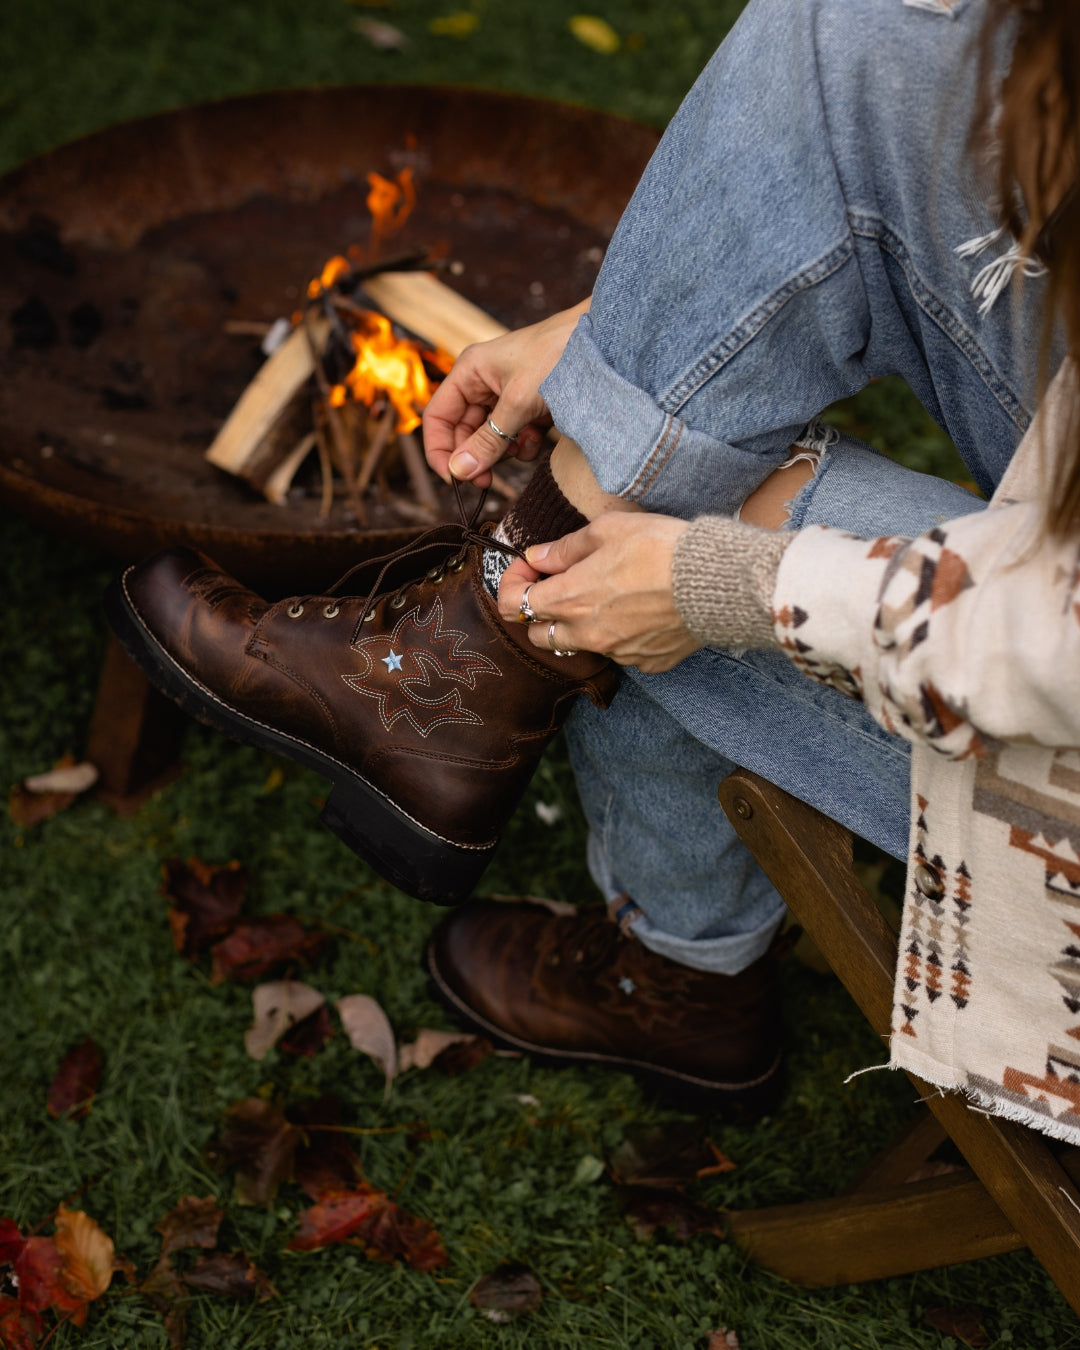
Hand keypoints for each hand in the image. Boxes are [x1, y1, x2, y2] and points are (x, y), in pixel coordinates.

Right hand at [422, 300, 588, 486]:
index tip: (454, 480)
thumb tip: (459, 471)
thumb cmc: (559, 356)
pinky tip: (539, 436)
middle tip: (488, 481)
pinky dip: (524, 444)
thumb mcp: (519, 403)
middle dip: (476, 456)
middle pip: (463, 432)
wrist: (607, 343)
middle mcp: (484, 383)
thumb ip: (488, 440)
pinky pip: (515, 436)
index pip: (437, 418)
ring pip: (490, 438)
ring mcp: (508, 396)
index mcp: (470, 372)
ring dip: (504, 450)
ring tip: (523, 445)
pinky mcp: (530, 407)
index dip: (440, 450)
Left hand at [497, 512, 701, 673]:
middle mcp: (586, 634)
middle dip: (541, 611)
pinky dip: (620, 635)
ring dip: (581, 625)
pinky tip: (641, 611)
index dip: (513, 584)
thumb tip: (536, 557)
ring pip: (581, 645)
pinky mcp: (645, 662)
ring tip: (608, 595)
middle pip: (539, 636)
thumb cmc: (660, 547)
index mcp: (569, 599)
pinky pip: (620, 653)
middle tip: (562, 584)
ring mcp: (616, 653)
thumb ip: (564, 549)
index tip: (528, 568)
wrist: (714, 581)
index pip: (514, 606)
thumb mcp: (606, 530)